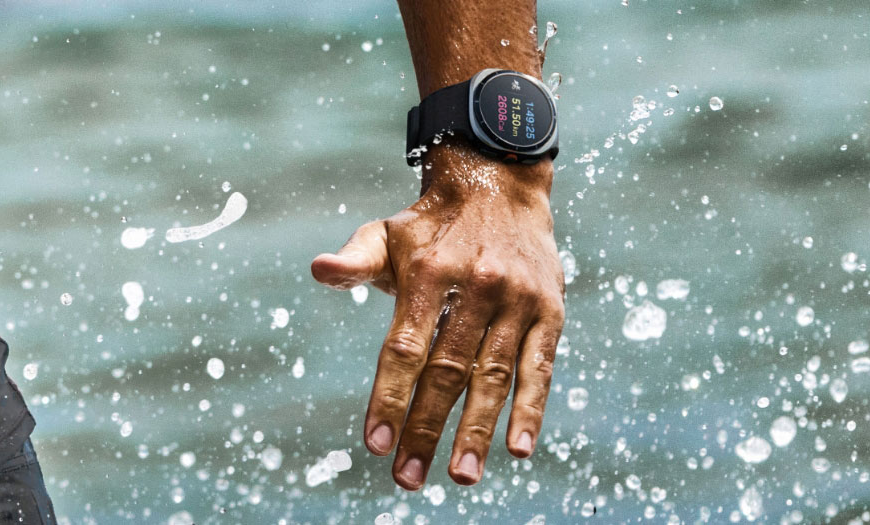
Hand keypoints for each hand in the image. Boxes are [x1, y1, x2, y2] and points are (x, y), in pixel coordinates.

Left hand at [311, 144, 564, 489]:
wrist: (500, 183)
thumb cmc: (432, 225)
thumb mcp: (388, 234)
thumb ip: (355, 260)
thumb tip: (320, 270)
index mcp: (427, 271)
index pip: (405, 347)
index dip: (389, 397)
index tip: (376, 443)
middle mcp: (474, 285)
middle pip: (447, 371)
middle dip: (425, 427)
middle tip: (406, 476)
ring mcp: (515, 299)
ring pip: (493, 377)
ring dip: (476, 431)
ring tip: (461, 476)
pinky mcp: (549, 310)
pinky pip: (539, 368)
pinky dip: (531, 410)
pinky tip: (518, 449)